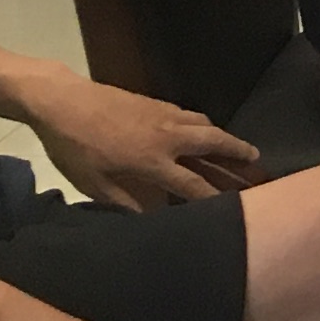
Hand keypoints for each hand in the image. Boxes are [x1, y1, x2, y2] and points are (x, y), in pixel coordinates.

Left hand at [20, 69, 252, 207]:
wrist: (62, 101)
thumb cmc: (74, 147)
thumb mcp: (93, 183)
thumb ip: (123, 203)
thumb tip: (148, 219)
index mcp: (152, 161)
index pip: (193, 184)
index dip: (213, 198)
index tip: (232, 207)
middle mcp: (167, 137)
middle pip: (214, 144)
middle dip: (238, 154)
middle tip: (257, 162)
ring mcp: (164, 116)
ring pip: (206, 125)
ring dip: (226, 136)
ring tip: (239, 146)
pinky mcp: (156, 103)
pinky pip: (191, 114)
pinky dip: (204, 124)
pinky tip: (203, 129)